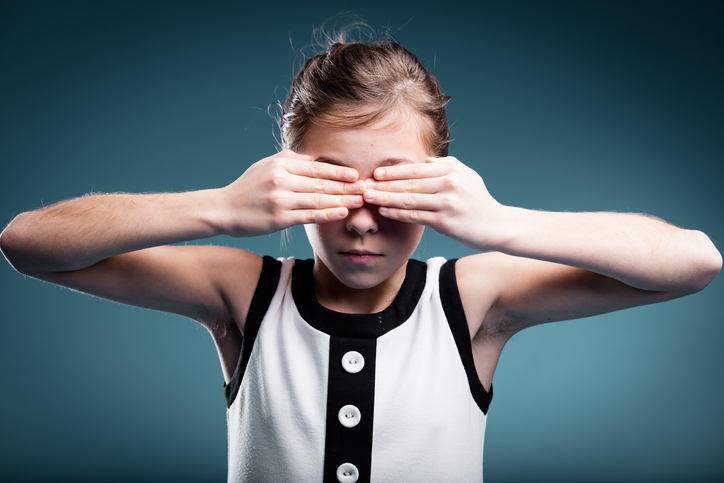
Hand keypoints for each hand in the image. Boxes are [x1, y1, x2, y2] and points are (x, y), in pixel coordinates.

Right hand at [219, 150, 364, 236]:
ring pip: (318, 199)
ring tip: (360, 201)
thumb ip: (291, 161)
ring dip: (342, 200)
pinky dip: (328, 213)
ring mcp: (280, 199)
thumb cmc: (248, 188)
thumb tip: (315, 160)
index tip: (356, 174)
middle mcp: (281, 180)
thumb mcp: (266, 166)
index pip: (316, 167)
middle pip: (321, 182)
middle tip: (366, 187)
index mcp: (280, 165)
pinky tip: (342, 213)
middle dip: (346, 186)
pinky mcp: (279, 218)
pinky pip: (309, 215)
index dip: (339, 171)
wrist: (224, 209)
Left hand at [362, 156, 507, 250]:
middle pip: (408, 183)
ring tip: (367, 197)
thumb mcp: (466, 176)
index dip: (392, 171)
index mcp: (451, 169)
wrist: (498, 226)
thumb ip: (444, 166)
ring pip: (408, 199)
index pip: (414, 169)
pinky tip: (384, 211)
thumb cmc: (478, 201)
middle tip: (362, 185)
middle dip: (382, 184)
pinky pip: (415, 216)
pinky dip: (397, 213)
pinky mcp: (445, 221)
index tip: (374, 173)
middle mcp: (449, 182)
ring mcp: (447, 202)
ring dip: (384, 198)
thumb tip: (423, 161)